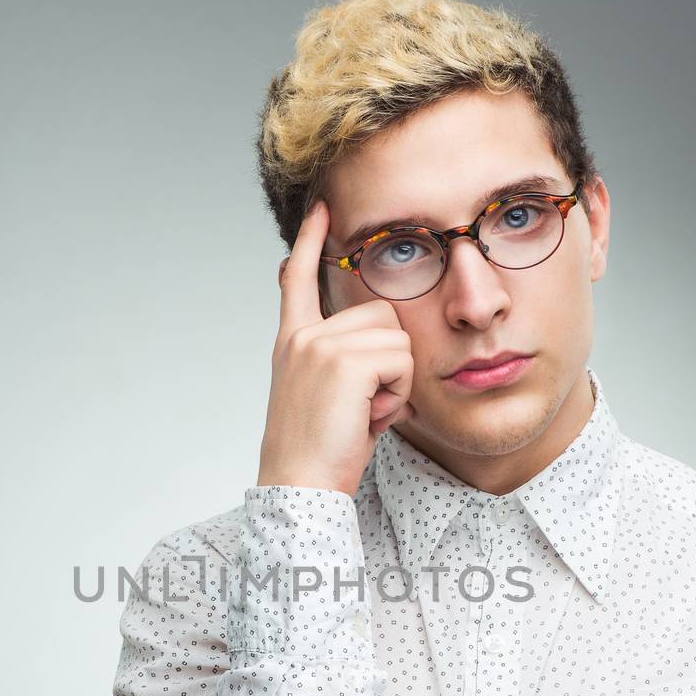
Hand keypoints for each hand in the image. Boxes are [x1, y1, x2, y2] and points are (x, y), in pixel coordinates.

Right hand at [259, 199, 415, 496]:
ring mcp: (320, 345)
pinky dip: (398, 394)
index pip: (299, 279)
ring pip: (398, 338)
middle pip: (383, 313)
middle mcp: (302, 337)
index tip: (321, 208)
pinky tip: (370, 417)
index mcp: (293, 342)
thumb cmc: (320, 454)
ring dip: (397, 380)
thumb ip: (346, 362)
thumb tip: (382, 342)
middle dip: (391, 360)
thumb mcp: (329, 397)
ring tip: (366, 412)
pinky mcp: (342, 361)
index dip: (310, 242)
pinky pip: (402, 361)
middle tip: (366, 404)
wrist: (300, 487)